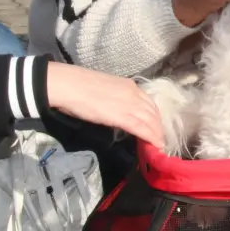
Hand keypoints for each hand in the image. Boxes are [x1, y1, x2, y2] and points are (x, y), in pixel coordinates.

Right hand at [46, 62, 165, 151]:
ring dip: (157, 134)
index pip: (149, 103)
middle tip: (160, 139)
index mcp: (130, 86)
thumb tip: (118, 110)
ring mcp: (130, 104)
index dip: (154, 117)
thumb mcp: (106, 90)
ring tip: (159, 145)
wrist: (70, 85)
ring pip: (152, 121)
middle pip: (154, 113)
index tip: (155, 127)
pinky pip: (143, 128)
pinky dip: (152, 137)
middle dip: (158, 127)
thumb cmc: (80, 86)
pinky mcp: (123, 117)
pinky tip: (156, 145)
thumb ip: (117, 99)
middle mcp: (134, 94)